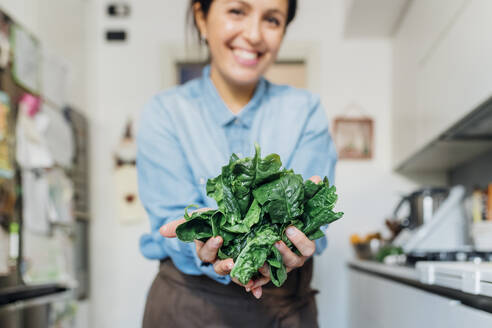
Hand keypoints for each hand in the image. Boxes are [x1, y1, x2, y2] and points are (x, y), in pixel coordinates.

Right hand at [159, 208, 253, 289]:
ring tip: (248, 280)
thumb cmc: (214, 219)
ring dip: (239, 279)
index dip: (211, 248)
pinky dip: (254, 285)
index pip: (206, 253)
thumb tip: (161, 231)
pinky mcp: (247, 266)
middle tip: (232, 262)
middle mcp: (219, 259)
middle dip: (225, 266)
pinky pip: (250, 279)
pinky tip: (258, 290)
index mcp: (207, 250)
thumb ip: (181, 225)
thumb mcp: (199, 217)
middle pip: (219, 267)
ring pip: (234, 275)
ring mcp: (233, 263)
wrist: (234, 220)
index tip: (218, 238)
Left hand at [247, 175, 320, 297]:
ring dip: (268, 268)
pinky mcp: (266, 274)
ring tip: (258, 259)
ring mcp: (280, 268)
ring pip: (277, 273)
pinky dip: (256, 285)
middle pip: (293, 261)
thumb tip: (317, 178)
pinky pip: (261, 282)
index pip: (308, 247)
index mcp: (303, 245)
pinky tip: (249, 286)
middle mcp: (293, 259)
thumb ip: (305, 195)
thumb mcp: (294, 208)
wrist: (273, 233)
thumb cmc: (286, 221)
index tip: (289, 227)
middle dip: (284, 252)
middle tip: (274, 241)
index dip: (300, 239)